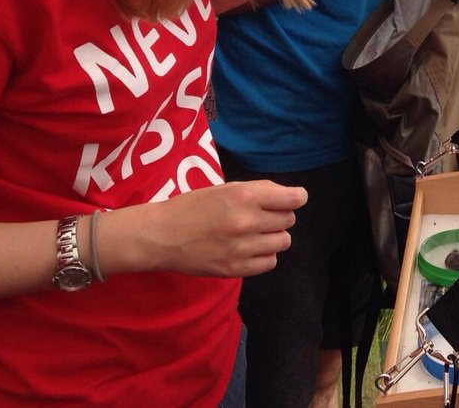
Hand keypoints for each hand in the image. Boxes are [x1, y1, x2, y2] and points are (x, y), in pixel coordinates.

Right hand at [126, 179, 307, 277]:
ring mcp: (242, 248)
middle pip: (289, 220)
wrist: (162, 235)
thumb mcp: (226, 188)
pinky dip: (264, 255)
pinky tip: (249, 249)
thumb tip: (291, 197)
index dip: (296, 197)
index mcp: (245, 196)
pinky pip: (270, 263)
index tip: (293, 199)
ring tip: (254, 234)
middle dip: (280, 216)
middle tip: (261, 216)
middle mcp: (247, 221)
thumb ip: (260, 191)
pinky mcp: (235, 269)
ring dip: (273, 237)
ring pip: (283, 242)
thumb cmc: (194, 207)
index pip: (294, 198)